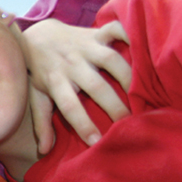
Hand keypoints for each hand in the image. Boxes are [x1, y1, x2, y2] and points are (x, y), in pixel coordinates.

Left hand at [24, 19, 131, 153]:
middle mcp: (71, 64)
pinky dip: (130, 35)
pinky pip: (115, 31)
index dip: (83, 125)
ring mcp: (85, 47)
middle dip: (114, 106)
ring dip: (128, 76)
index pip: (70, 107)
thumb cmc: (39, 73)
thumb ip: (42, 124)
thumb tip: (45, 150)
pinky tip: (144, 49)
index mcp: (55, 82)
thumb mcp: (37, 98)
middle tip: (129, 123)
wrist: (37, 37)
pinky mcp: (96, 34)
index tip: (97, 142)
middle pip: (95, 86)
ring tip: (142, 94)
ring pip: (110, 60)